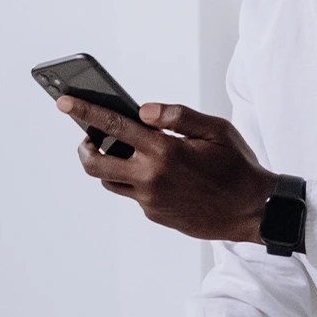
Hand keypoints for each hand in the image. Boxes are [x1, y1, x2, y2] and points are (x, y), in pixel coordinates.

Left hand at [58, 95, 277, 242]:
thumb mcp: (217, 131)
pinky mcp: (156, 214)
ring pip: (110, 181)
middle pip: (95, 163)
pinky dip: (137, 180)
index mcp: (165, 150)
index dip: (85, 112)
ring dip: (108, 164)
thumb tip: (144, 110)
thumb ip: (178, 116)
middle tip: (89, 136)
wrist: (254, 211)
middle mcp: (152, 177)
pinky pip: (134, 194)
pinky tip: (159, 173)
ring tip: (124, 151)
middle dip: (84, 147)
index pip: (113, 126)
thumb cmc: (238, 166)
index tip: (63, 102)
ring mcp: (151, 200)